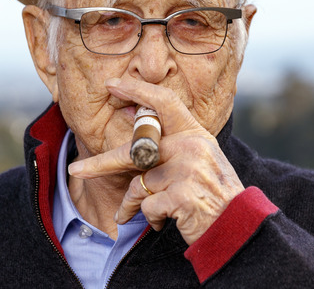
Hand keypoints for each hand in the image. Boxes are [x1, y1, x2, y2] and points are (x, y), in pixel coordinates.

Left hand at [67, 77, 244, 244]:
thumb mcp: (200, 163)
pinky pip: (147, 205)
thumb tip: (135, 135)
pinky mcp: (181, 195)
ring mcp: (187, 170)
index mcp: (195, 134)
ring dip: (131, 204)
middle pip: (134, 150)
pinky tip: (163, 222)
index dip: (137, 90)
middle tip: (76, 170)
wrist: (237, 228)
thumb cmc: (213, 196)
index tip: (113, 84)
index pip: (164, 102)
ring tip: (129, 216)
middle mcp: (191, 146)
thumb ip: (173, 148)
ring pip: (138, 184)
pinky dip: (150, 218)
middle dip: (101, 163)